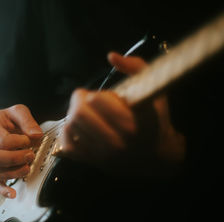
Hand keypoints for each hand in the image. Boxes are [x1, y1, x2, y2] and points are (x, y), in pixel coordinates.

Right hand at [0, 104, 42, 197]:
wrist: (4, 126)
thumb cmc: (9, 120)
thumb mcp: (18, 112)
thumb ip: (27, 121)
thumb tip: (35, 135)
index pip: (2, 141)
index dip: (20, 143)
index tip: (29, 140)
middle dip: (15, 159)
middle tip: (30, 155)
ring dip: (13, 172)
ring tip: (27, 167)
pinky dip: (3, 190)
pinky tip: (12, 193)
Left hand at [55, 52, 184, 172]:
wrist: (156, 156)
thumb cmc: (154, 119)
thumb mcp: (154, 91)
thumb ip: (136, 68)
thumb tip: (111, 56)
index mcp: (137, 121)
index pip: (98, 102)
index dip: (96, 95)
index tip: (101, 96)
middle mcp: (121, 141)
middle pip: (79, 113)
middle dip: (79, 101)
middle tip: (86, 99)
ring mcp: (106, 154)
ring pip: (72, 126)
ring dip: (74, 114)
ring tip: (85, 113)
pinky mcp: (94, 162)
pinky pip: (68, 144)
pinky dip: (67, 132)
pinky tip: (77, 127)